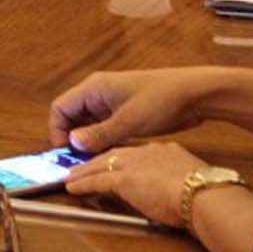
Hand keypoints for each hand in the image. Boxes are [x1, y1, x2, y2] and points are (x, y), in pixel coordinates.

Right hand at [47, 67, 215, 152]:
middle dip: (71, 139)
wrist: (195, 94)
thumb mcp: (128, 121)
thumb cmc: (161, 101)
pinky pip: (102, 127)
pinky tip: (107, 155)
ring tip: (92, 163)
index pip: (60, 108)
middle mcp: (99, 93)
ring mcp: (111, 102)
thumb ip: (98, 134)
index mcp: (95, 88)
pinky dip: (100, 141)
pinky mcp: (124, 112)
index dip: (57, 131)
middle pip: (71, 117)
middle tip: (77, 163)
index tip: (66, 154)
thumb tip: (72, 143)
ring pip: (86, 124)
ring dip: (87, 142)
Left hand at [62, 139, 209, 227]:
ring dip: (84, 172)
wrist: (203, 193)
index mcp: (165, 151)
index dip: (122, 160)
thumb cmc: (204, 193)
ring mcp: (134, 164)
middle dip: (97, 161)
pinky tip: (72, 188)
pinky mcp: (124, 179)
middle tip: (82, 167)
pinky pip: (96, 180)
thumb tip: (174, 193)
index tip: (115, 165)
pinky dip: (82, 184)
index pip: (136, 154)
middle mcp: (146, 152)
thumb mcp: (190, 181)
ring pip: (101, 165)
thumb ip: (177, 182)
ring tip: (71, 177)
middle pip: (114, 155)